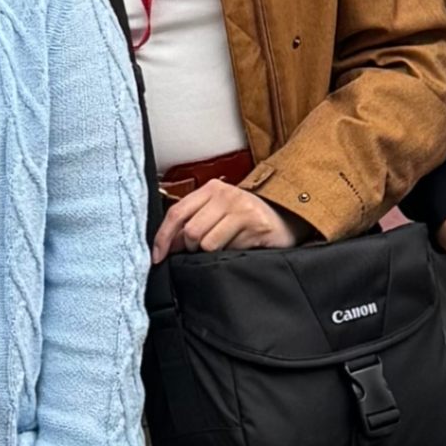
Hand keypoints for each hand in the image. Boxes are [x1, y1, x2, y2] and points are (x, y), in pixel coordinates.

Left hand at [155, 179, 290, 260]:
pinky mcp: (257, 226)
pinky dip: (231, 254)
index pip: (176, 212)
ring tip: (225, 246)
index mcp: (211, 188)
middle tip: (203, 251)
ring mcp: (243, 209)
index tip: (158, 257)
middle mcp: (226, 195)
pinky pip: (230, 250)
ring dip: (211, 254)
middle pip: (191, 232)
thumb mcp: (218, 211)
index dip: (163, 237)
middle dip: (191, 249)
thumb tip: (167, 245)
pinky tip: (241, 246)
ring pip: (208, 244)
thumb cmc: (248, 216)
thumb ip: (192, 222)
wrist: (288, 217)